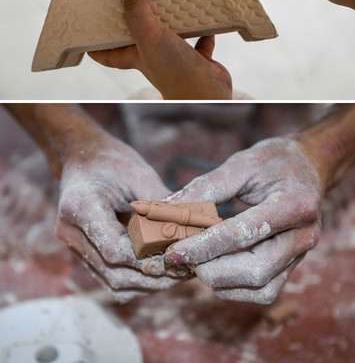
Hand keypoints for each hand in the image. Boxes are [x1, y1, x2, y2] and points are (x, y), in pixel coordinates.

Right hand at [57, 131, 185, 301]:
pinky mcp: (83, 255)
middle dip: (154, 276)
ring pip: (113, 283)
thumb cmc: (113, 162)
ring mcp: (74, 246)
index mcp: (81, 206)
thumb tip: (191, 228)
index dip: (148, 259)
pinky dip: (138, 283)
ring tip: (179, 275)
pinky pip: (110, 280)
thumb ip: (162, 204)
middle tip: (186, 270)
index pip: (115, 249)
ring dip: (148, 285)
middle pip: (115, 272)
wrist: (82, 160)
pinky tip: (162, 274)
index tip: (178, 254)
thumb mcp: (140, 174)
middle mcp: (71, 232)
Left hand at [89, 0, 232, 99]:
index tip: (90, 25)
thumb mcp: (147, 36)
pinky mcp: (198, 59)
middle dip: (136, 19)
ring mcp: (176, 58)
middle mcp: (153, 57)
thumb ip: (136, 9)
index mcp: (134, 56)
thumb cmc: (173, 72)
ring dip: (171, 19)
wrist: (206, 92)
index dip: (95, 42)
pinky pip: (199, 41)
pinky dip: (202, 30)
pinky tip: (203, 18)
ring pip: (170, 35)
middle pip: (139, 37)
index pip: (106, 52)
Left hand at [163, 137, 323, 303]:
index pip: (245, 233)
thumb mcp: (243, 162)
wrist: (310, 166)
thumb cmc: (276, 162)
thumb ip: (208, 186)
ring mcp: (302, 253)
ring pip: (261, 286)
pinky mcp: (294, 265)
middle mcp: (305, 234)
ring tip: (200, 260)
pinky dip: (236, 288)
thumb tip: (169, 209)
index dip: (206, 245)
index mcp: (296, 203)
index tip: (173, 251)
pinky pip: (265, 291)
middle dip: (213, 269)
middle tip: (184, 256)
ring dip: (222, 281)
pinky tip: (219, 269)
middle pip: (257, 269)